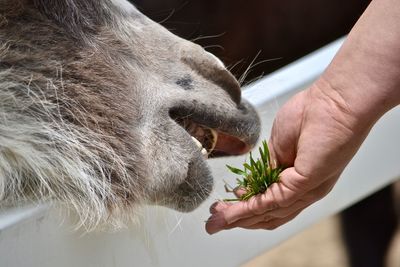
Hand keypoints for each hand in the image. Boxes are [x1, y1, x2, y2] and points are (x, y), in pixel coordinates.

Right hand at [205, 81, 371, 233]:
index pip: (271, 204)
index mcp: (300, 179)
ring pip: (269, 213)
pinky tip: (232, 211)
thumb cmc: (311, 114)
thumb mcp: (279, 145)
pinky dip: (249, 209)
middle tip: (213, 223)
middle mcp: (305, 191)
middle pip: (268, 215)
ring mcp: (307, 189)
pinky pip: (273, 201)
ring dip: (239, 218)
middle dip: (238, 220)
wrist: (335, 100)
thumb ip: (266, 167)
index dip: (246, 209)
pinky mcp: (306, 183)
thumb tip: (248, 185)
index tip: (223, 208)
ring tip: (216, 221)